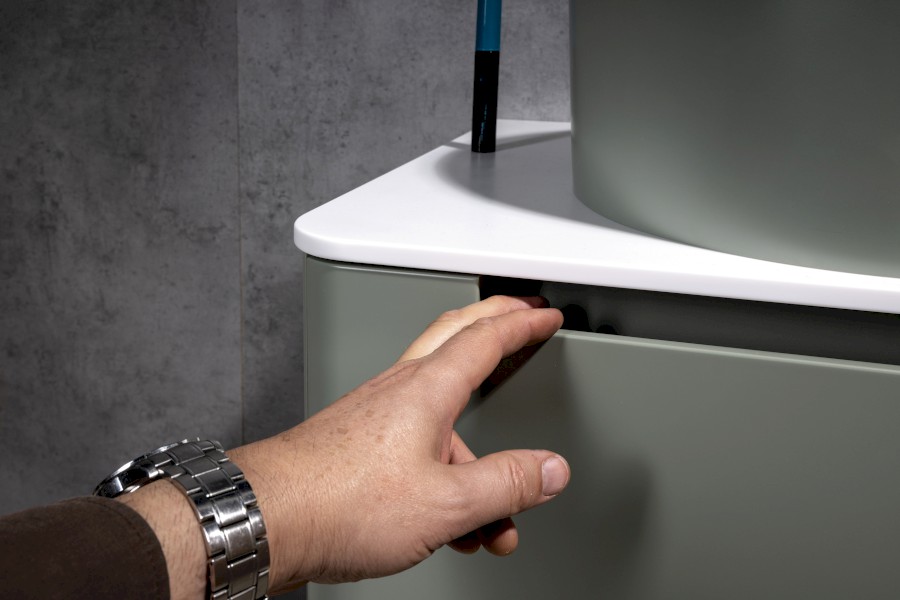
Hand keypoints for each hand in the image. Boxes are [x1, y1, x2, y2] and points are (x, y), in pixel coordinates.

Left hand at [232, 295, 569, 591]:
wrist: (266, 518)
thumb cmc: (337, 501)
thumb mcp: (445, 502)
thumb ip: (505, 485)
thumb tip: (549, 469)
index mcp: (427, 389)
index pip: (486, 337)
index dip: (523, 323)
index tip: (545, 315)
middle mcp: (399, 390)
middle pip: (457, 337)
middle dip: (496, 324)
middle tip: (521, 318)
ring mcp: (376, 413)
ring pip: (442, 414)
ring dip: (476, 455)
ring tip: (493, 515)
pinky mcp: (359, 441)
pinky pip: (418, 443)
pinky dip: (445, 473)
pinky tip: (448, 519)